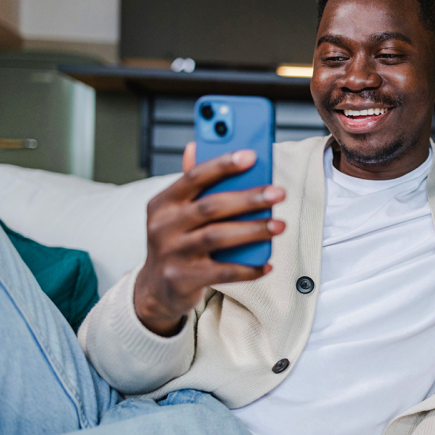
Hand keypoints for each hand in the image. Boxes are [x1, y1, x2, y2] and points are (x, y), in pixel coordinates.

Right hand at [134, 143, 285, 335]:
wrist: (155, 288)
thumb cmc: (177, 241)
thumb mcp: (176, 212)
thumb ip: (192, 184)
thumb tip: (195, 145)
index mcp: (163, 203)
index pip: (194, 177)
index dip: (223, 164)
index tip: (252, 156)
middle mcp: (163, 226)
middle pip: (211, 206)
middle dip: (249, 198)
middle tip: (278, 193)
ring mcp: (172, 253)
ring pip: (218, 237)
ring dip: (253, 230)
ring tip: (279, 225)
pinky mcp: (183, 278)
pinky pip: (223, 272)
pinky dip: (248, 268)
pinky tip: (267, 263)